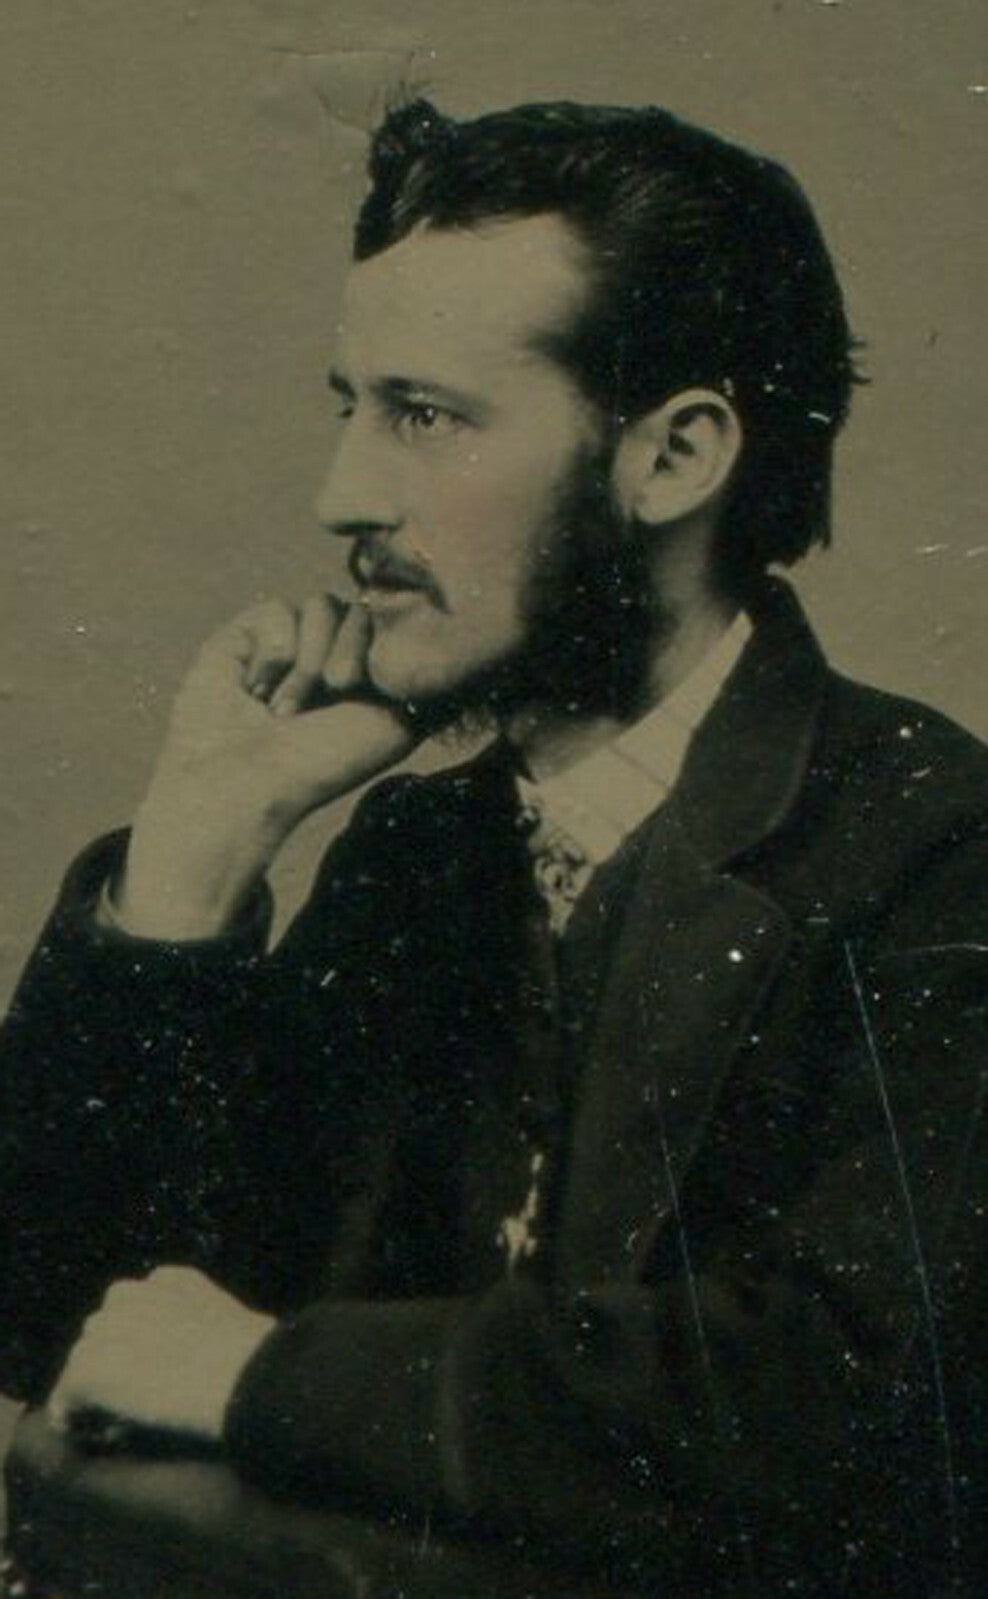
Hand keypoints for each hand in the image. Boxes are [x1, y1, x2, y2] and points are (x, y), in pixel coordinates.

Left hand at [47, 1267, 275, 1448]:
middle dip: (115, 1362)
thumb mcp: (234, 1328)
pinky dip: (79, 1422)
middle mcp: (131, 1295)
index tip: (161, 1374)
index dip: (142, 1343)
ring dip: (99, 1390)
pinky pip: (65, 1404)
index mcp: (170, 1281)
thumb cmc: (257, 1364)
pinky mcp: (86, 1370)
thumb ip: (205, 1329)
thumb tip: (197, 1365)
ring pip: (82, 1365)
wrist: (244, 1381)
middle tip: (143, 1403)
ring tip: (128, 1422)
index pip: (134, 1305)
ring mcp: (103, 1331)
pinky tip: (107, 1436)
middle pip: (101, 1332)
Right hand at [117, 596, 418, 937]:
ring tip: (284, 709)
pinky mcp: (245, 635)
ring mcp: (287, 641)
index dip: (380, 651)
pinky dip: (272, 652)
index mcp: (368, 673)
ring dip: (309, 662)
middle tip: (328, 697)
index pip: (391, 626)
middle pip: (361, 609)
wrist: (248, 783)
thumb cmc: (324, 765)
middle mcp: (328, 652)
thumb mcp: (400, 726)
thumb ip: (430, 682)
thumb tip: (474, 654)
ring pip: (321, 605)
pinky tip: (255, 690)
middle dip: (349, 654)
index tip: (364, 691)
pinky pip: (276, 609)